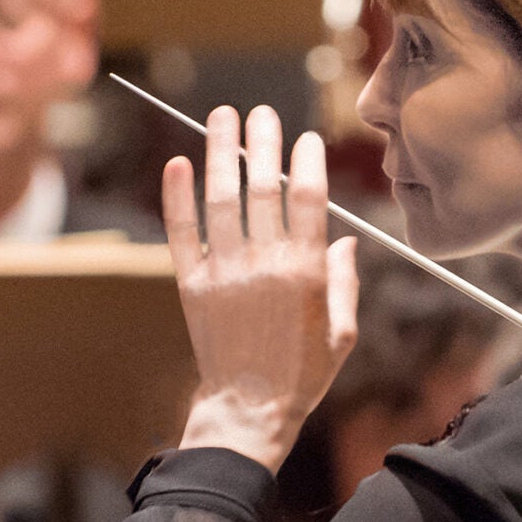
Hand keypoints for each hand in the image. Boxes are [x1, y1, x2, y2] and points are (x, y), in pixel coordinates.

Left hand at [165, 105, 358, 471]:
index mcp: (305, 272)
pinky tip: (176, 164)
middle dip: (264, 142)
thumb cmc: (302, 373)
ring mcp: (224, 272)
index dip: (307, 161)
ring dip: (222, 152)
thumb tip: (344, 240)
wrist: (249, 409)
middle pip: (264, 187)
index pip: (307, 198)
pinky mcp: (192, 285)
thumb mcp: (342, 332)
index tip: (306, 137)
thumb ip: (344, 281)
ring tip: (222, 117)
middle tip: (262, 113)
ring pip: (222, 198)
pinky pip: (182, 233)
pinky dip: (177, 197)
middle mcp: (264, 264)